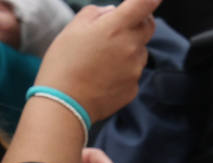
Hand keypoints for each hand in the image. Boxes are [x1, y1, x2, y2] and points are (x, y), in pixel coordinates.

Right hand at [33, 0, 160, 122]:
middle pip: (148, 27)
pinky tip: (103, 75)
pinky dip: (123, 70)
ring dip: (129, 48)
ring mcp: (135, 69)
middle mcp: (131, 47)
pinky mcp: (134, 87)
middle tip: (120, 26)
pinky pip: (133, 72)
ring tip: (102, 58)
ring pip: (140, 51)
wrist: (65, 102)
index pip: (143, 5)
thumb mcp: (73, 28)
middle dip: (139, 22)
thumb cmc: (64, 62)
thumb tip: (113, 12)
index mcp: (116, 28)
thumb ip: (96, 14)